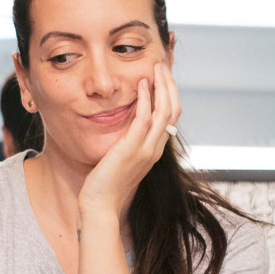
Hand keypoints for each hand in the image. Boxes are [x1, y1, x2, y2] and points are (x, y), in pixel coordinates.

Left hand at [78, 61, 180, 223]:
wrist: (100, 207)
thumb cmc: (106, 186)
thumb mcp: (122, 160)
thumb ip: (128, 144)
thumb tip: (125, 129)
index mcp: (154, 150)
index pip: (171, 117)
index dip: (170, 95)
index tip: (164, 77)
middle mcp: (155, 149)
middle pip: (173, 111)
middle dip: (170, 85)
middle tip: (162, 65)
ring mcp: (146, 150)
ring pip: (164, 112)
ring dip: (162, 86)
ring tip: (156, 67)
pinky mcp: (132, 150)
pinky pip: (145, 119)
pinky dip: (146, 99)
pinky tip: (141, 84)